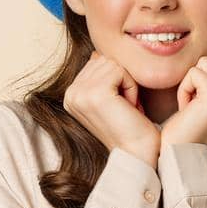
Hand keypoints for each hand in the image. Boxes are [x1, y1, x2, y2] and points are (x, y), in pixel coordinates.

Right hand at [62, 50, 161, 167]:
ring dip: (127, 85)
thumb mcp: (109, 99)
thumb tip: (95, 54)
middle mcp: (71, 94)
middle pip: (104, 60)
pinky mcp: (95, 93)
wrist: (136, 153)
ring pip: (113, 64)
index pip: (97, 62)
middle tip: (123, 108)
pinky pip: (121, 71)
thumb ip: (99, 76)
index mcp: (70, 95)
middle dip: (121, 81)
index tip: (117, 106)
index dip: (115, 81)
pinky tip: (129, 107)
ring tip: (125, 108)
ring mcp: (80, 94)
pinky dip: (131, 88)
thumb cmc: (129, 127)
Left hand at [159, 50, 206, 151]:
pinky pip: (193, 72)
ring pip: (204, 62)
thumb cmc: (190, 123)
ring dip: (190, 83)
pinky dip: (184, 89)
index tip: (203, 102)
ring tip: (192, 107)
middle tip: (196, 106)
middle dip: (197, 78)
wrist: (181, 152)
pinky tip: (188, 109)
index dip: (205, 76)